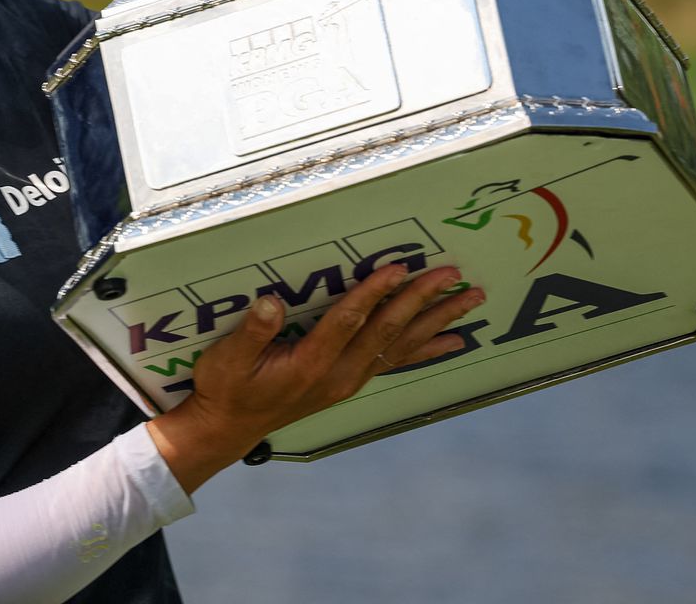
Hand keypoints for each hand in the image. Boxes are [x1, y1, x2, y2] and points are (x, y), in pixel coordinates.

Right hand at [145, 263, 484, 492]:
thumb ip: (252, 332)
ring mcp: (348, 380)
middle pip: (387, 331)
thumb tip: (272, 302)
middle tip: (451, 275)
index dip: (374, 293)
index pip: (350, 321)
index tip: (399, 268)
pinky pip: (397, 361)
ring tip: (470, 301)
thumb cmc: (225, 387)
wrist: (228, 427)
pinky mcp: (349, 381)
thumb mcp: (227, 359)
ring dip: (436, 320)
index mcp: (310, 364)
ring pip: (400, 345)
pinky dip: (428, 348)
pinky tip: (454, 340)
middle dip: (421, 300)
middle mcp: (338, 374)